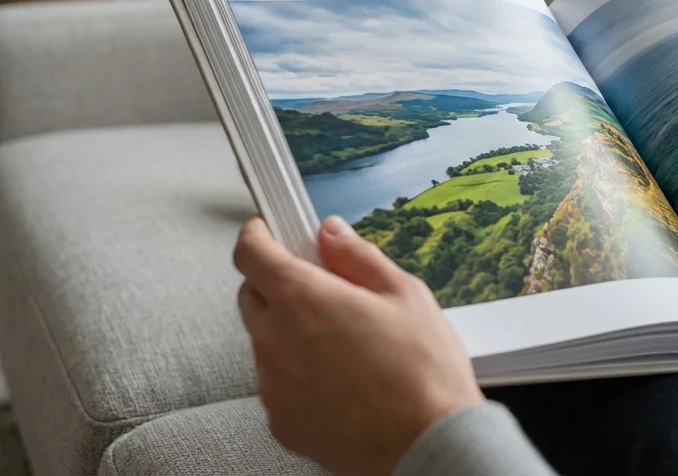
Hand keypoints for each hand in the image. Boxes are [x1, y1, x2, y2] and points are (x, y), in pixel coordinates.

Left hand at [234, 216, 482, 474]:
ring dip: (289, 332)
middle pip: (252, 296)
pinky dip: (297, 375)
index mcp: (303, 299)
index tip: (268, 230)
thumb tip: (332, 234)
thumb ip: (357, 257)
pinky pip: (277, 384)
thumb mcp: (404, 294)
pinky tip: (341, 380)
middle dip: (278, 283)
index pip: (250, 252)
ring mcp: (273, 386)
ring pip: (265, 342)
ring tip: (343, 344)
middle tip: (322, 288)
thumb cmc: (423, 373)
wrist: (427, 446)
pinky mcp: (280, 421)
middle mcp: (275, 341)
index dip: (257, 234)